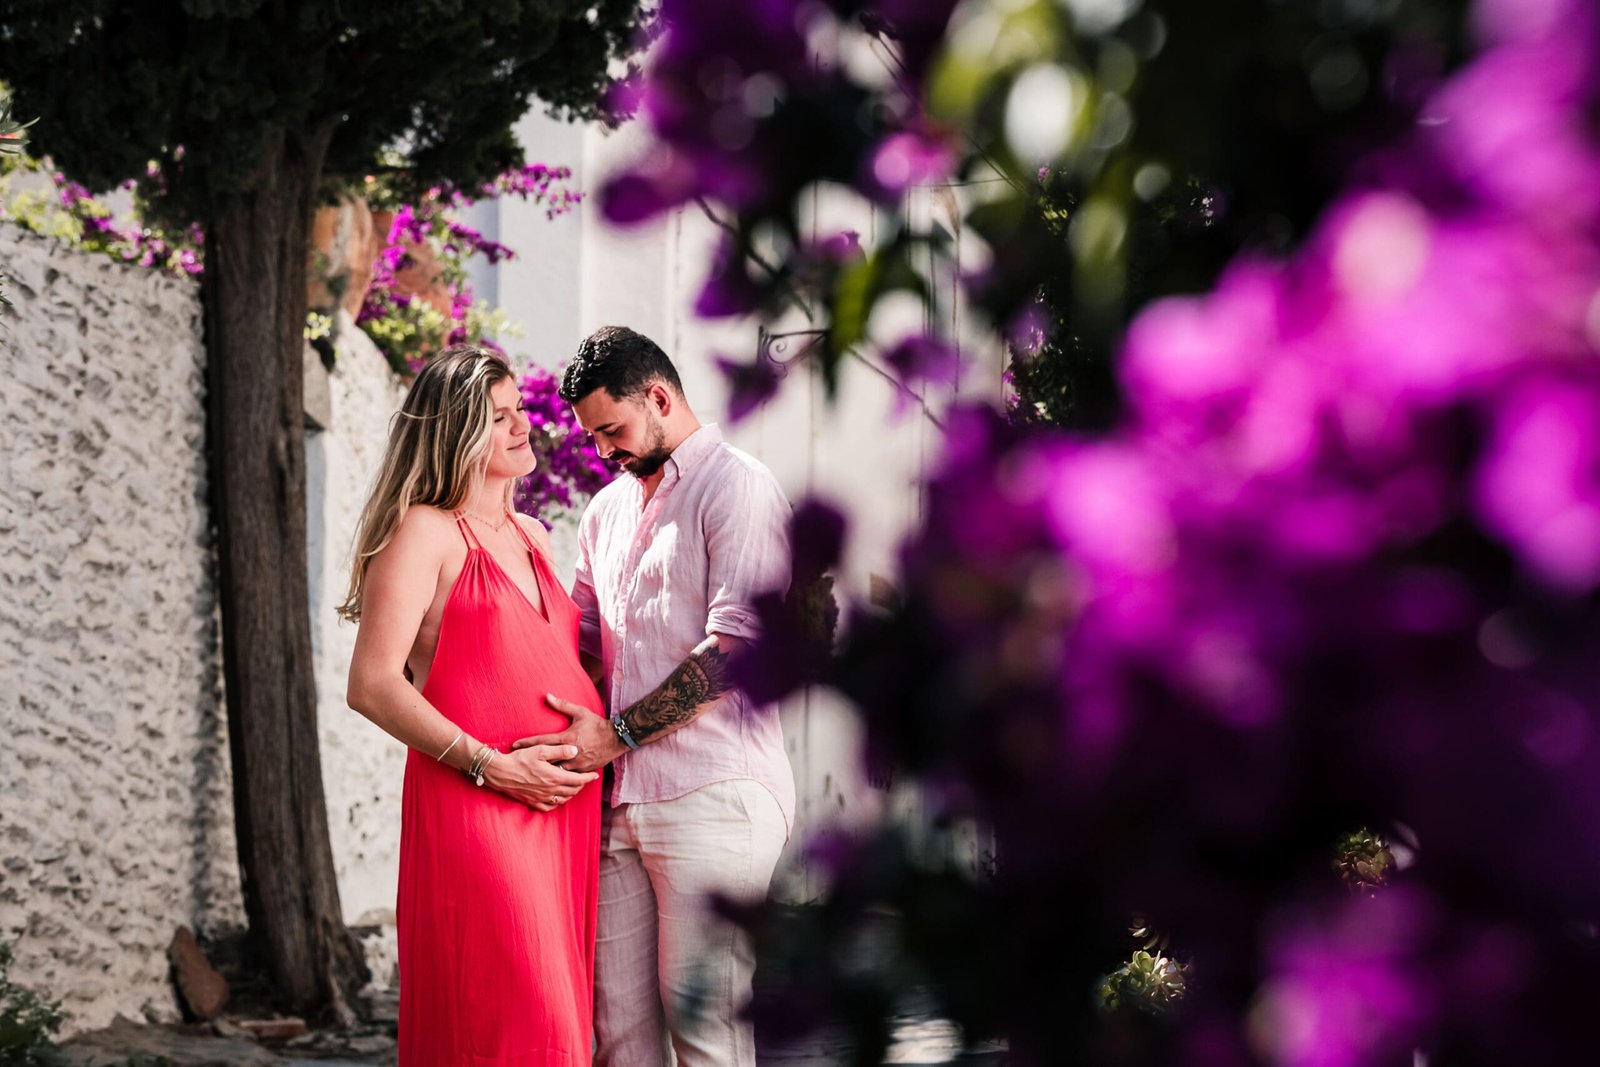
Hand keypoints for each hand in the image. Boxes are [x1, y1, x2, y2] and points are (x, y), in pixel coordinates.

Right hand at [483, 744, 597, 811]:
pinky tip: (557, 799)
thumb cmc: (519, 759)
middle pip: (572, 791)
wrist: (499, 772)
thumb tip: (576, 750)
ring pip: (563, 800)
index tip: (595, 775)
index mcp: (554, 777)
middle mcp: (550, 790)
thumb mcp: (541, 750)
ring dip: (571, 794)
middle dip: (581, 785)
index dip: (588, 778)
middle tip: (585, 779)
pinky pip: (548, 807)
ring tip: (574, 787)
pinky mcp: (532, 802)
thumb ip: (560, 751)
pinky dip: (556, 804)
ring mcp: (541, 798)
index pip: (578, 780)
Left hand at [512, 693, 624, 772]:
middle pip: (546, 760)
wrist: (617, 738)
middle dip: (532, 762)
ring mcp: (577, 764)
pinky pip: (568, 778)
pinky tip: (549, 783)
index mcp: (567, 738)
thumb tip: (547, 696)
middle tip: (518, 763)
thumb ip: (562, 705)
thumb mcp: (580, 712)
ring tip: (530, 775)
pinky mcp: (583, 771)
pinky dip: (558, 780)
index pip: (542, 741)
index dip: (527, 742)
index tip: (514, 745)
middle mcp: (570, 753)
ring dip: (544, 773)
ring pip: (556, 772)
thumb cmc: (597, 724)